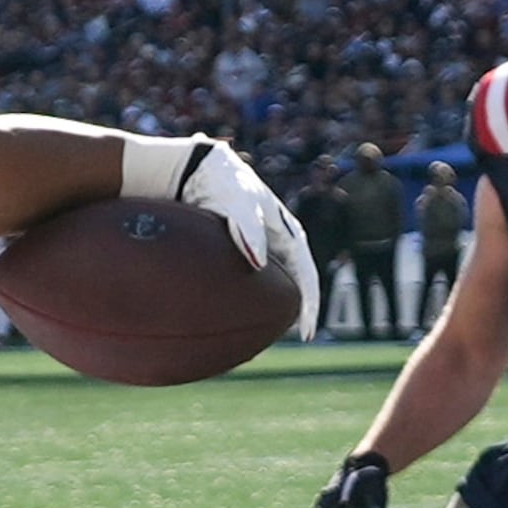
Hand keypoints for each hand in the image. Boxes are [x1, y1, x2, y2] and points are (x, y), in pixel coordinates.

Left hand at [157, 138, 320, 342]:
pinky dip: (256, 299)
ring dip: (276, 307)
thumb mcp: (237, 202)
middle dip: (297, 311)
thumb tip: (257, 264)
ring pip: (277, 284)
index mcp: (289, 233)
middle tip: (294, 338)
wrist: (198, 169)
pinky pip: (258, 282)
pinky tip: (241, 314)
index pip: (307, 277)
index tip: (306, 334)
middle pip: (296, 284)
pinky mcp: (246, 250)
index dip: (309, 306)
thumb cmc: (222, 183)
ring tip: (268, 333)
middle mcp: (281, 242)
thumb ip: (248, 229)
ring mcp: (265, 247)